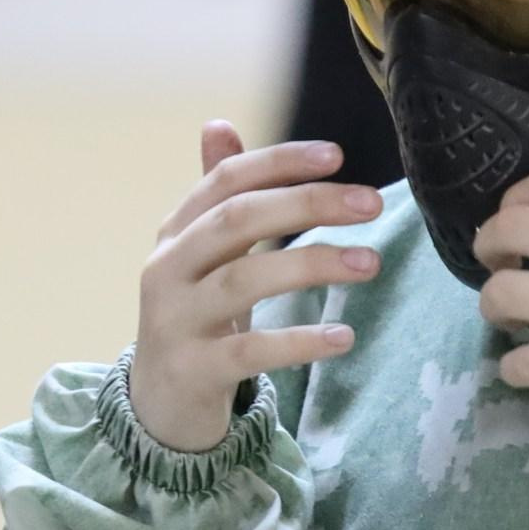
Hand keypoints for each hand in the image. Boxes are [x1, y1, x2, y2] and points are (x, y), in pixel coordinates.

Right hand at [128, 122, 383, 451]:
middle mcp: (167, 270)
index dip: (279, 162)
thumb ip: (214, 197)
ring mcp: (175, 321)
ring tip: (370, 262)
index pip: (225, 182)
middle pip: (236, 222)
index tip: (338, 155)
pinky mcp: (193, 370)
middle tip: (371, 202)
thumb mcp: (201, 256)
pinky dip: (298, 342)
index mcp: (175, 234)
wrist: (158, 405)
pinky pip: (250, 351)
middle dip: (306, 205)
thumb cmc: (194, 318)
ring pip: (243, 281)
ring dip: (312, 265)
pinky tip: (343, 337)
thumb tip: (217, 123)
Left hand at [473, 167, 528, 427]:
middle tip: (496, 262)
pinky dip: (514, 369)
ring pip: (506, 293)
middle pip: (513, 228)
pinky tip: (523, 368)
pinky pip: (526, 363)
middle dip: (489, 244)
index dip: (514, 201)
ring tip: (507, 315)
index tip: (514, 221)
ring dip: (493, 304)